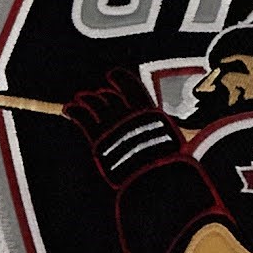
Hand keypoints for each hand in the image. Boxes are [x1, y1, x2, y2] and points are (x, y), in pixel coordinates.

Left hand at [60, 68, 180, 175]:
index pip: (133, 87)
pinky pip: (83, 118)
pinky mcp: (99, 138)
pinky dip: (75, 111)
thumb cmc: (169, 169)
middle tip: (94, 94)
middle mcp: (131, 115)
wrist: (154, 178)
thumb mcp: (173, 152)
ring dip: (87, 101)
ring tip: (80, 99)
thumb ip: (168, 143)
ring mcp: (113, 125)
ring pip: (96, 105)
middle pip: (112, 98)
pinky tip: (69, 109)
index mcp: (149, 114)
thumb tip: (183, 150)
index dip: (120, 79)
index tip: (112, 74)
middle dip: (102, 96)